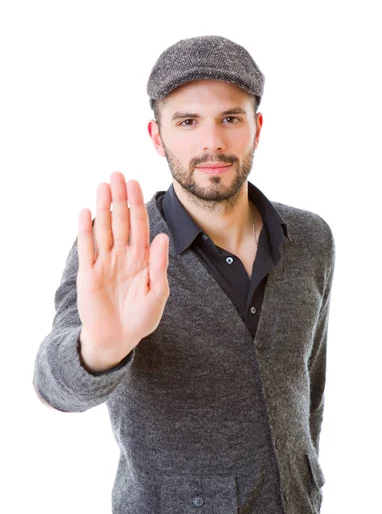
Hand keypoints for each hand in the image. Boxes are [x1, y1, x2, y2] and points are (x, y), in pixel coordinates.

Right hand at [76, 171, 169, 362]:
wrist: (118, 338)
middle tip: (117, 174)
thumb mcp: (158, 293)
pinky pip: (87, 248)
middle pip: (120, 221)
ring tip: (103, 186)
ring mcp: (104, 263)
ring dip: (103, 208)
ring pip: (104, 229)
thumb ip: (160, 265)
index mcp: (141, 259)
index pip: (139, 226)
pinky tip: (86, 212)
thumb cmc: (141, 318)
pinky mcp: (88, 273)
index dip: (137, 205)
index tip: (136, 184)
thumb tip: (163, 236)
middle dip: (120, 198)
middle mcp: (122, 256)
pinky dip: (86, 230)